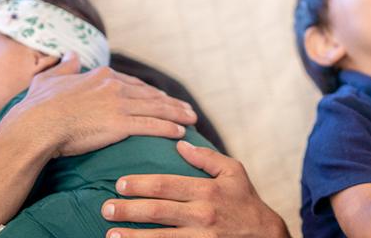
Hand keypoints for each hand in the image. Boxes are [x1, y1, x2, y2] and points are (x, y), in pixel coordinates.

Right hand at [3, 52, 196, 157]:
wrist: (34, 126)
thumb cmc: (36, 107)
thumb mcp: (48, 79)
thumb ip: (64, 67)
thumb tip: (71, 54)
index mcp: (101, 76)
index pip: (135, 84)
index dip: (152, 92)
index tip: (164, 98)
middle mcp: (114, 87)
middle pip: (151, 95)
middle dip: (172, 103)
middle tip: (187, 109)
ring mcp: (118, 105)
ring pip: (157, 109)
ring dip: (177, 114)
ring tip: (192, 119)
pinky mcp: (119, 124)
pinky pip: (151, 126)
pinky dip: (168, 128)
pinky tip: (180, 131)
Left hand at [102, 141, 289, 237]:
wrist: (264, 235)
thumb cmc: (246, 200)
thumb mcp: (234, 172)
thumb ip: (207, 157)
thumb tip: (180, 142)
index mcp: (208, 190)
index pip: (166, 185)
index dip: (140, 184)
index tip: (120, 183)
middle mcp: (202, 213)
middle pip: (156, 211)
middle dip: (127, 209)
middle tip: (106, 207)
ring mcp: (200, 237)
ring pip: (158, 237)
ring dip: (131, 236)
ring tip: (110, 234)